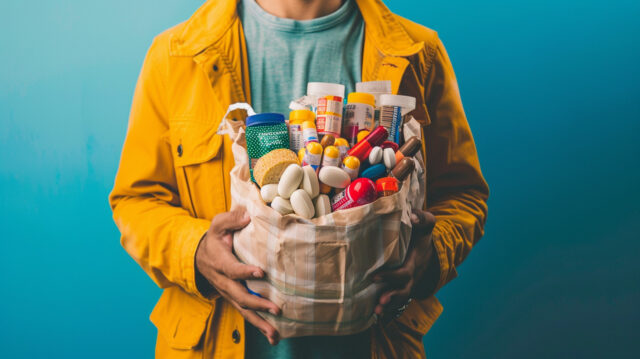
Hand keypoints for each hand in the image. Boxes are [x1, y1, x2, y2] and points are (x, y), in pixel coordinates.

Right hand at [196, 208, 280, 344]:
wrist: (199, 257)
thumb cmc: (214, 238)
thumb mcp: (217, 224)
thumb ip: (232, 219)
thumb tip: (248, 215)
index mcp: (220, 262)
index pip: (232, 269)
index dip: (245, 271)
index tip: (261, 272)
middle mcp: (224, 282)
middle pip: (240, 296)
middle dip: (258, 304)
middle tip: (276, 309)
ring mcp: (229, 293)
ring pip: (243, 310)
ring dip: (259, 323)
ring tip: (275, 334)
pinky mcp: (234, 299)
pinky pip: (246, 314)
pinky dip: (259, 326)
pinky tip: (273, 336)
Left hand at [373, 209, 437, 319]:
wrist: (429, 245)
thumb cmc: (422, 232)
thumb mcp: (426, 223)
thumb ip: (422, 218)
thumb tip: (412, 216)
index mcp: (415, 261)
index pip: (404, 272)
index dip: (390, 277)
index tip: (374, 277)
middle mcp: (412, 275)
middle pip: (404, 290)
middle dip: (392, 297)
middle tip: (379, 302)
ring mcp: (408, 282)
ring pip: (401, 297)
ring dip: (390, 306)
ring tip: (376, 311)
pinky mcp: (402, 284)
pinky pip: (397, 298)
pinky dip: (388, 306)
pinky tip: (374, 311)